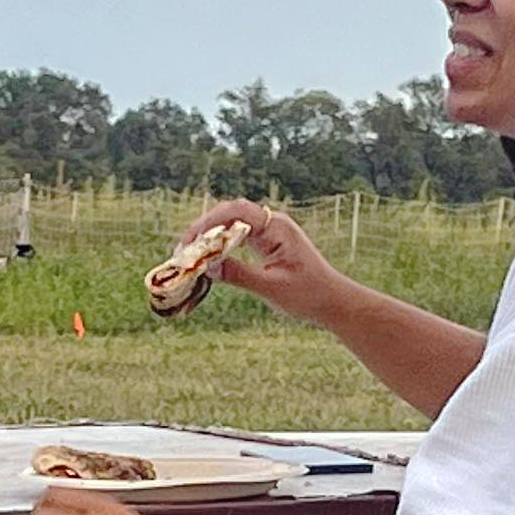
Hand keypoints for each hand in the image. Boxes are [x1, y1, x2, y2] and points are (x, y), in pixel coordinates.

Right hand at [195, 199, 345, 323]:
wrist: (333, 301)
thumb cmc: (308, 294)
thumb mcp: (271, 287)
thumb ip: (239, 274)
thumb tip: (207, 267)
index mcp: (276, 227)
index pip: (235, 213)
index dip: (207, 224)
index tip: (188, 243)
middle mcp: (272, 224)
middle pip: (229, 214)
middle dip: (203, 229)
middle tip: (181, 251)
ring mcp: (270, 232)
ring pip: (232, 225)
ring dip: (210, 238)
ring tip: (189, 256)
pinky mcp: (267, 244)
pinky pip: (238, 238)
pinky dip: (220, 246)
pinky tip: (208, 260)